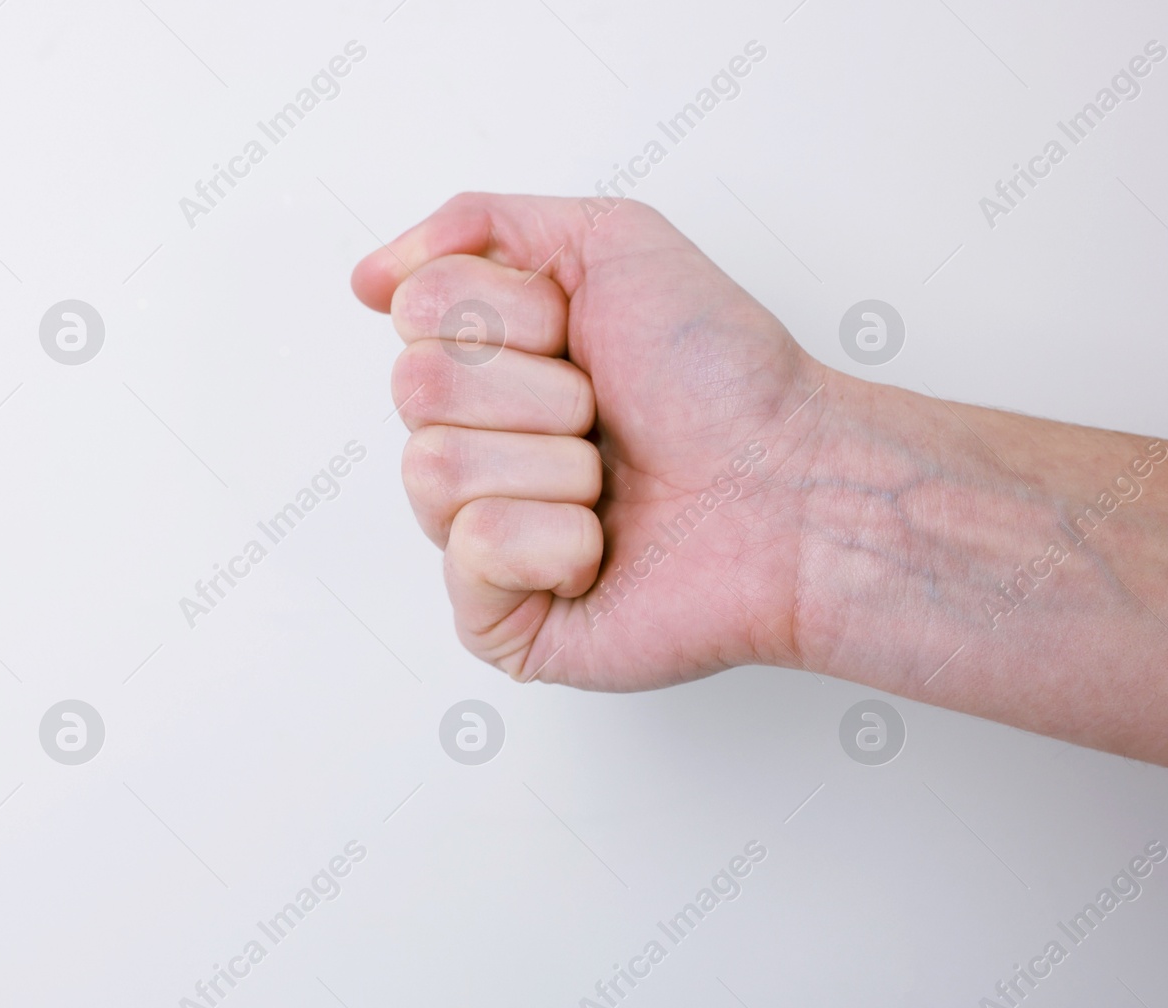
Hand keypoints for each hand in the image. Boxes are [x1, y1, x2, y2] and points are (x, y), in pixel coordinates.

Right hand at [352, 193, 835, 688]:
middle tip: (606, 417)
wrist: (795, 484)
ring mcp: (483, 543)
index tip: (584, 339)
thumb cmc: (723, 378)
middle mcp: (479, 451)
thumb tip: (371, 281)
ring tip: (613, 484)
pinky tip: (604, 549)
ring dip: (553, 463)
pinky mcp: (502, 622)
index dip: (513, 314)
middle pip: (414, 390)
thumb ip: (479, 226)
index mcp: (492, 369)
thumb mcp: (610, 239)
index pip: (417, 314)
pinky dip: (554, 538)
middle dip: (536, 390)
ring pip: (435, 470)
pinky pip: (473, 552)